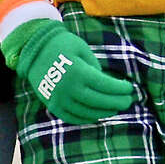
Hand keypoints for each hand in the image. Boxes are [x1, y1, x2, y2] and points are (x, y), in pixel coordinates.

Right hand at [16, 20, 135, 124]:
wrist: (34, 50)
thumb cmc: (63, 45)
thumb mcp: (83, 49)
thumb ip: (95, 67)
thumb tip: (107, 84)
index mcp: (78, 72)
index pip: (105, 86)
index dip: (119, 89)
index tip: (130, 89)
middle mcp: (69, 89)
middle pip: (98, 101)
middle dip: (116, 102)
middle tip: (128, 101)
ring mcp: (60, 100)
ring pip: (87, 112)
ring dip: (104, 112)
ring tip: (115, 108)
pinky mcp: (53, 106)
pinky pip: (72, 118)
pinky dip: (87, 118)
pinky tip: (98, 115)